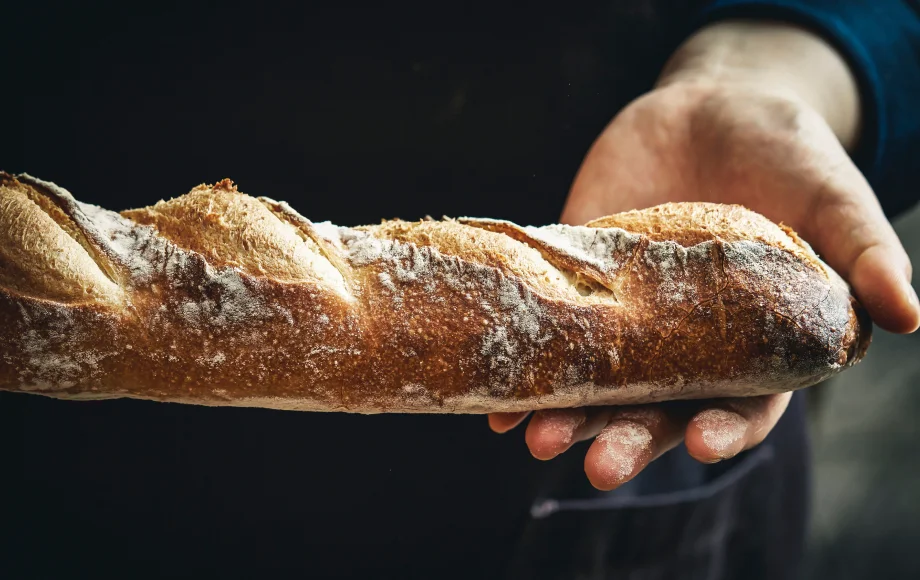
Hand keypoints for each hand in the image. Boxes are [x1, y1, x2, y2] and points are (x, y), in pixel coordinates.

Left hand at [489, 21, 919, 490]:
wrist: (708, 110)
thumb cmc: (785, 157)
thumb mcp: (832, 196)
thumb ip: (862, 253)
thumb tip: (911, 314)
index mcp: (753, 345)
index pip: (741, 405)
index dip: (723, 429)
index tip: (701, 443)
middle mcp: (685, 346)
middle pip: (657, 410)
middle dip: (628, 441)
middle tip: (598, 465)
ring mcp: (628, 319)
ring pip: (596, 384)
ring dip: (567, 417)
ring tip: (533, 438)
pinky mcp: (581, 284)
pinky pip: (550, 333)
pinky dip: (525, 366)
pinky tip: (496, 399)